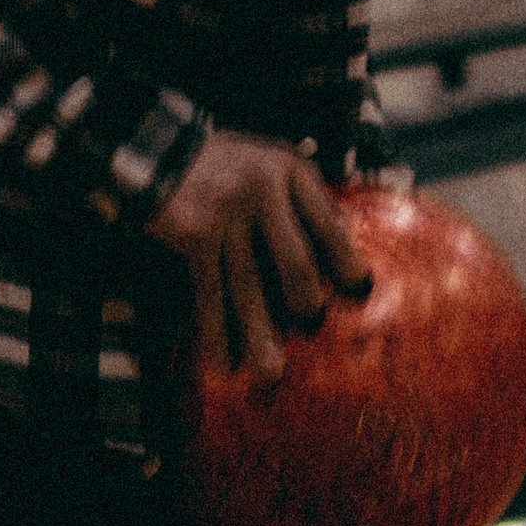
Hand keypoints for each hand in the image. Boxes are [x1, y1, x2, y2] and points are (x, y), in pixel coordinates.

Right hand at [146, 130, 370, 382]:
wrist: (164, 152)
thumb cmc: (229, 164)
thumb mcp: (273, 162)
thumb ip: (304, 198)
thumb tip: (344, 245)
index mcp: (291, 170)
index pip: (329, 222)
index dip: (347, 261)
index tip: (361, 290)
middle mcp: (263, 191)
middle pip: (294, 261)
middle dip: (305, 304)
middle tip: (312, 329)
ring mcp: (227, 215)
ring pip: (250, 287)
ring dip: (260, 335)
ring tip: (271, 374)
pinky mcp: (196, 236)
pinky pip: (209, 293)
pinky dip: (214, 331)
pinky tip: (221, 362)